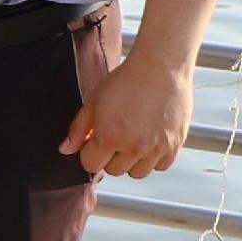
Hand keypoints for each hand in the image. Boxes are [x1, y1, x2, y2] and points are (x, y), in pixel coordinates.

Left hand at [63, 51, 192, 177]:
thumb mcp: (93, 102)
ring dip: (132, 161)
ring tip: (133, 139)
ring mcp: (157, 148)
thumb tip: (65, 150)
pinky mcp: (175, 144)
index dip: (89, 154)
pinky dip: (154, 158)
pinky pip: (161, 166)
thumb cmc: (125, 81)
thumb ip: (78, 129)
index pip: (91, 165)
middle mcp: (134, 147)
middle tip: (115, 136)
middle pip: (114, 171)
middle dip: (110, 157)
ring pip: (137, 173)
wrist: (161, 67)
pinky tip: (150, 140)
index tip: (95, 142)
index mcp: (109, 137)